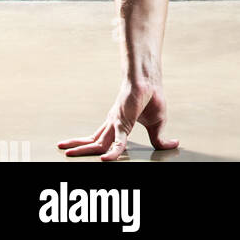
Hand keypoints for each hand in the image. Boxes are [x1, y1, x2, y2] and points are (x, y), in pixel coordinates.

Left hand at [58, 81, 178, 160]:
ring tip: (67, 153)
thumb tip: (174, 145)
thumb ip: (160, 139)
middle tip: (64, 151)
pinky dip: (112, 152)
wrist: (150, 79)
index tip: (93, 152)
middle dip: (79, 148)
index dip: (95, 146)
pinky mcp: (123, 122)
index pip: (104, 139)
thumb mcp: (158, 123)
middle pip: (94, 141)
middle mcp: (114, 124)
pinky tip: (104, 160)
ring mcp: (116, 123)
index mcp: (119, 124)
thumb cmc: (153, 97)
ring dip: (82, 149)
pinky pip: (117, 141)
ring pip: (97, 143)